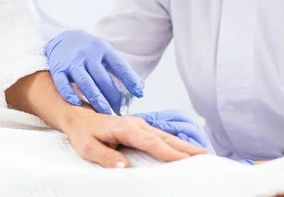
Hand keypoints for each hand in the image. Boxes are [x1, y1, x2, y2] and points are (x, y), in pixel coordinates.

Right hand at [46, 30, 143, 114]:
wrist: (63, 38)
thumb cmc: (90, 51)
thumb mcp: (107, 55)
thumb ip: (121, 70)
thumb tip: (140, 88)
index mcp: (103, 49)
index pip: (119, 65)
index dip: (130, 80)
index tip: (139, 94)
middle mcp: (88, 54)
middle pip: (102, 78)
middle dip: (113, 96)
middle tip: (119, 111)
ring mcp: (72, 61)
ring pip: (85, 83)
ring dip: (96, 99)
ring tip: (105, 112)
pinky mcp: (58, 68)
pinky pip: (63, 83)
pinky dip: (69, 94)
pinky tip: (78, 104)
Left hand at [61, 108, 207, 167]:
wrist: (79, 115)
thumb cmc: (83, 132)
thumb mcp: (87, 147)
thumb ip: (105, 157)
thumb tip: (123, 167)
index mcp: (125, 128)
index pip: (151, 142)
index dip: (168, 152)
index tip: (184, 160)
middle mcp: (136, 124)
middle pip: (165, 138)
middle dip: (186, 148)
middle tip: (205, 156)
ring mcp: (140, 124)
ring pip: (166, 136)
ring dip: (184, 145)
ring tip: (202, 153)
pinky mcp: (141, 128)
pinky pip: (162, 136)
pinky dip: (176, 143)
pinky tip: (185, 150)